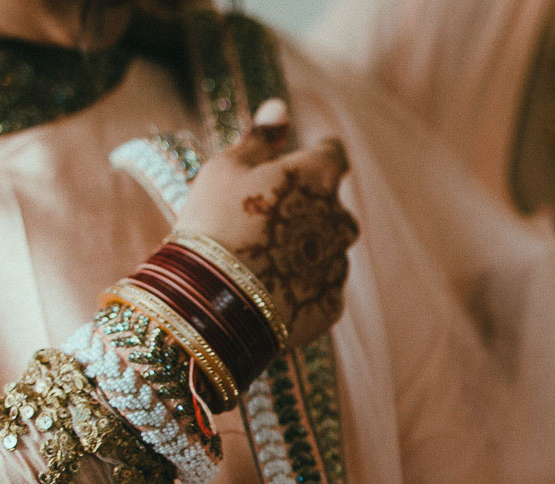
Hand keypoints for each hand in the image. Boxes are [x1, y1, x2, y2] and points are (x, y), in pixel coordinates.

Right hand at [176, 99, 360, 349]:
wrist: (213, 302)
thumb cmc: (215, 223)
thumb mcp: (227, 168)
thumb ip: (260, 138)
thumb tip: (280, 107)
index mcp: (319, 176)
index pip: (334, 153)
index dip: (317, 154)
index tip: (299, 161)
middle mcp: (341, 219)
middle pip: (332, 206)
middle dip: (309, 208)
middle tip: (266, 220)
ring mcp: (339, 264)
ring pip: (329, 248)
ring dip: (307, 248)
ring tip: (264, 260)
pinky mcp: (331, 304)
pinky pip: (321, 287)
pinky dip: (302, 285)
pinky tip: (271, 289)